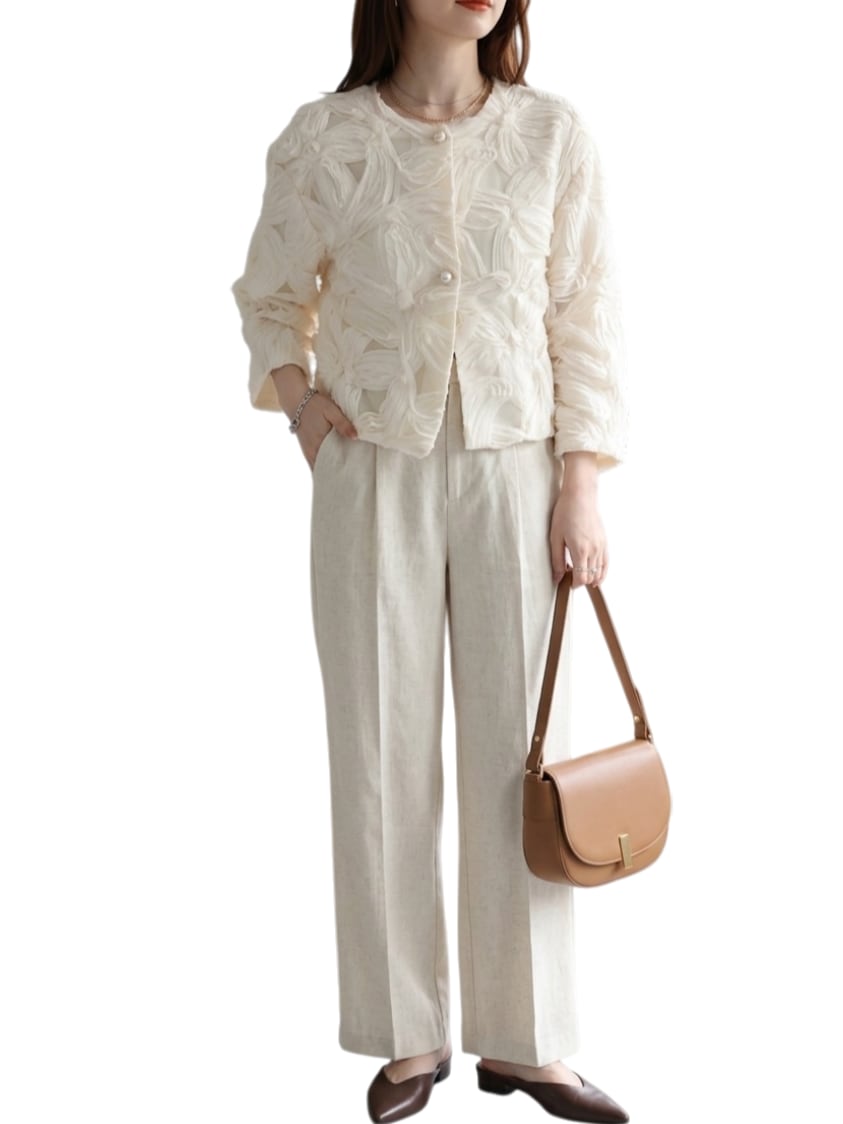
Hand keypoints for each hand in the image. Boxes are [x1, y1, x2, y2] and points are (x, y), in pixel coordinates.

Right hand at [297, 392, 357, 470]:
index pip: (329, 466)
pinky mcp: (306, 448)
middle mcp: (311, 451)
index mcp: (318, 444)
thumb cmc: (315, 405)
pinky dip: (323, 466)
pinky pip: (315, 462)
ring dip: (329, 471)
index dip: (338, 473)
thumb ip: (343, 424)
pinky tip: (332, 466)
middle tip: (350, 478)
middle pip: (325, 470)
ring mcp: (307, 451)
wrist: (295, 400)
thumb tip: (355, 437)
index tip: (349, 477)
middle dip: (336, 474)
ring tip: (343, 475)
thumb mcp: (331, 411)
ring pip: (319, 467)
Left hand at [549, 453, 606, 587]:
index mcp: (580, 550)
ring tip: (582, 577)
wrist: (580, 496)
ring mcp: (601, 546)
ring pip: (600, 571)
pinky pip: (606, 562)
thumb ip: (557, 560)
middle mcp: (594, 550)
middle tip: (571, 578)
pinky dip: (602, 572)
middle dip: (581, 581)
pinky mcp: (605, 542)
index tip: (567, 582)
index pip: (581, 578)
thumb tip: (557, 578)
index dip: (574, 584)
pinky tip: (596, 576)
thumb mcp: (555, 538)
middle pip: (591, 577)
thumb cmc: (565, 514)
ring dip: (591, 578)